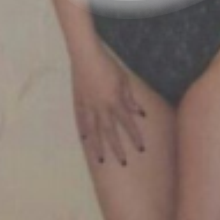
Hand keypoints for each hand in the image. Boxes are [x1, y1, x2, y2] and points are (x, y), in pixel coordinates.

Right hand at [70, 45, 146, 166]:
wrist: (85, 56)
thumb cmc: (107, 65)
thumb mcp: (123, 80)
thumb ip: (130, 99)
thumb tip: (139, 113)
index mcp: (115, 101)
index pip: (128, 123)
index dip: (135, 136)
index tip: (141, 149)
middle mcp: (102, 107)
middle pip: (111, 132)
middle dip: (118, 148)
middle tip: (123, 163)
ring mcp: (88, 106)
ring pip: (94, 131)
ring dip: (98, 146)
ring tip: (101, 159)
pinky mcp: (78, 102)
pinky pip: (81, 120)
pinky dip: (84, 130)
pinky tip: (85, 139)